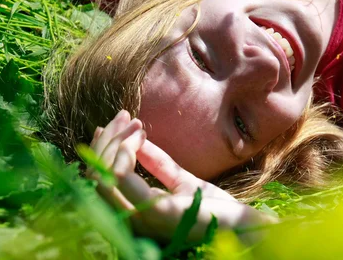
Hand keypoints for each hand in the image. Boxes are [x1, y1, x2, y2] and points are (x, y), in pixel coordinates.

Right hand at [88, 110, 274, 242]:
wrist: (245, 227)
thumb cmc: (215, 209)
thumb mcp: (183, 181)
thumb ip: (159, 164)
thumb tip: (138, 140)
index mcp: (135, 214)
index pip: (101, 180)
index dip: (103, 148)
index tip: (122, 122)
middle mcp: (131, 220)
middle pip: (97, 176)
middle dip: (106, 140)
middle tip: (123, 115)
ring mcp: (142, 218)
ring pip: (104, 175)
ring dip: (115, 141)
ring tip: (132, 122)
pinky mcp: (157, 212)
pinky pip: (122, 178)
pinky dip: (125, 152)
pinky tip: (138, 137)